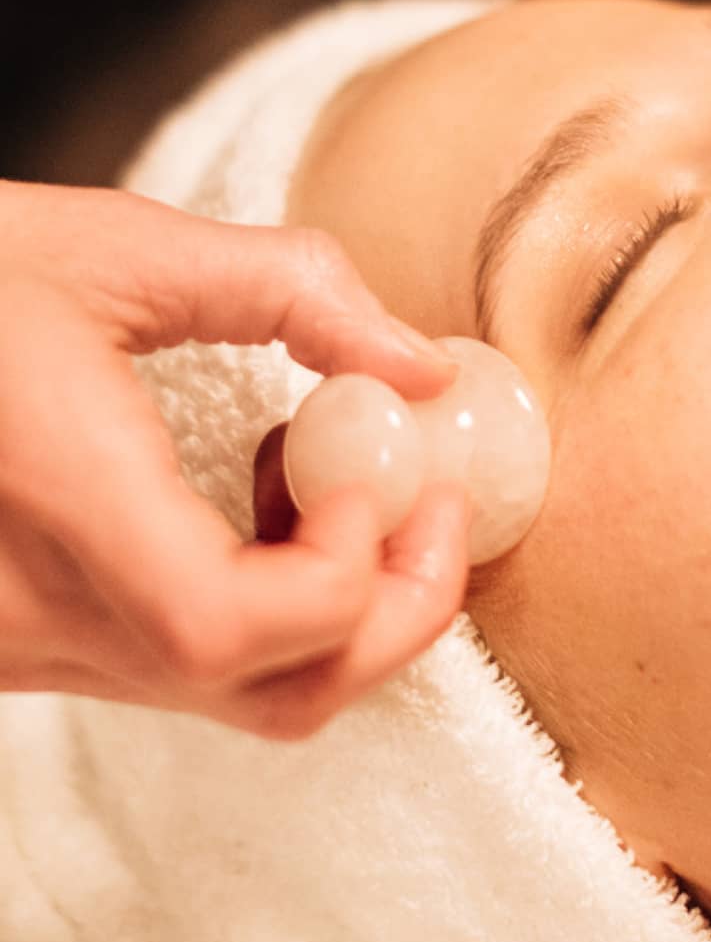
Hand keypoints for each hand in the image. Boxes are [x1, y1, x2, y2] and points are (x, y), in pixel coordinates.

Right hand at [0, 181, 470, 737]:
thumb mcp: (115, 246)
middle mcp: (35, 611)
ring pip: (237, 696)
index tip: (384, 464)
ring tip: (344, 476)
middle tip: (438, 500)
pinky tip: (262, 493)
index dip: (342, 569)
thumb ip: (288, 288)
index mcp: (52, 499)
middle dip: (393, 607)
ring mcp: (30, 649)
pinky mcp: (35, 649)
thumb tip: (421, 366)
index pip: (222, 626)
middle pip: (266, 694)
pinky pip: (189, 669)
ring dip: (339, 605)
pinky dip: (272, 607)